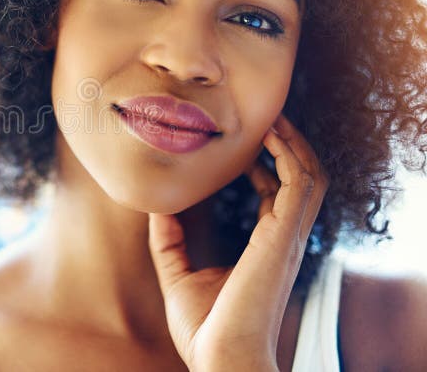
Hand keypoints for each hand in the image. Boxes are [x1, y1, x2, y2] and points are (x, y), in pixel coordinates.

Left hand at [147, 114, 329, 371]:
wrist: (220, 359)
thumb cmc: (206, 329)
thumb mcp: (179, 276)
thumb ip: (169, 241)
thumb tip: (156, 208)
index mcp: (266, 246)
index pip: (277, 194)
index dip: (267, 164)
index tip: (244, 143)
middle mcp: (282, 239)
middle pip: (300, 179)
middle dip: (287, 145)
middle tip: (265, 117)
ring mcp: (287, 237)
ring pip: (308, 176)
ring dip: (293, 143)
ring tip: (271, 116)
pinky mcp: (284, 236)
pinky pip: (301, 184)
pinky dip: (291, 155)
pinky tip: (271, 135)